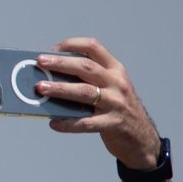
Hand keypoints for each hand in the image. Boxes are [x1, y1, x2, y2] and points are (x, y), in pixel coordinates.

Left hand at [36, 37, 161, 169]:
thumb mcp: (111, 88)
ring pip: (84, 92)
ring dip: (60, 89)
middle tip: (40, 62)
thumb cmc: (118, 110)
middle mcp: (117, 83)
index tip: (53, 48)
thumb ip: (87, 80)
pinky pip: (86, 122)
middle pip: (86, 67)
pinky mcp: (113, 123)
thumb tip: (50, 78)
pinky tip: (54, 123)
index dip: (72, 44)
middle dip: (61, 63)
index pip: (94, 48)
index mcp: (115, 70)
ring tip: (41, 88)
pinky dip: (68, 123)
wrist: (142, 138)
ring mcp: (116, 103)